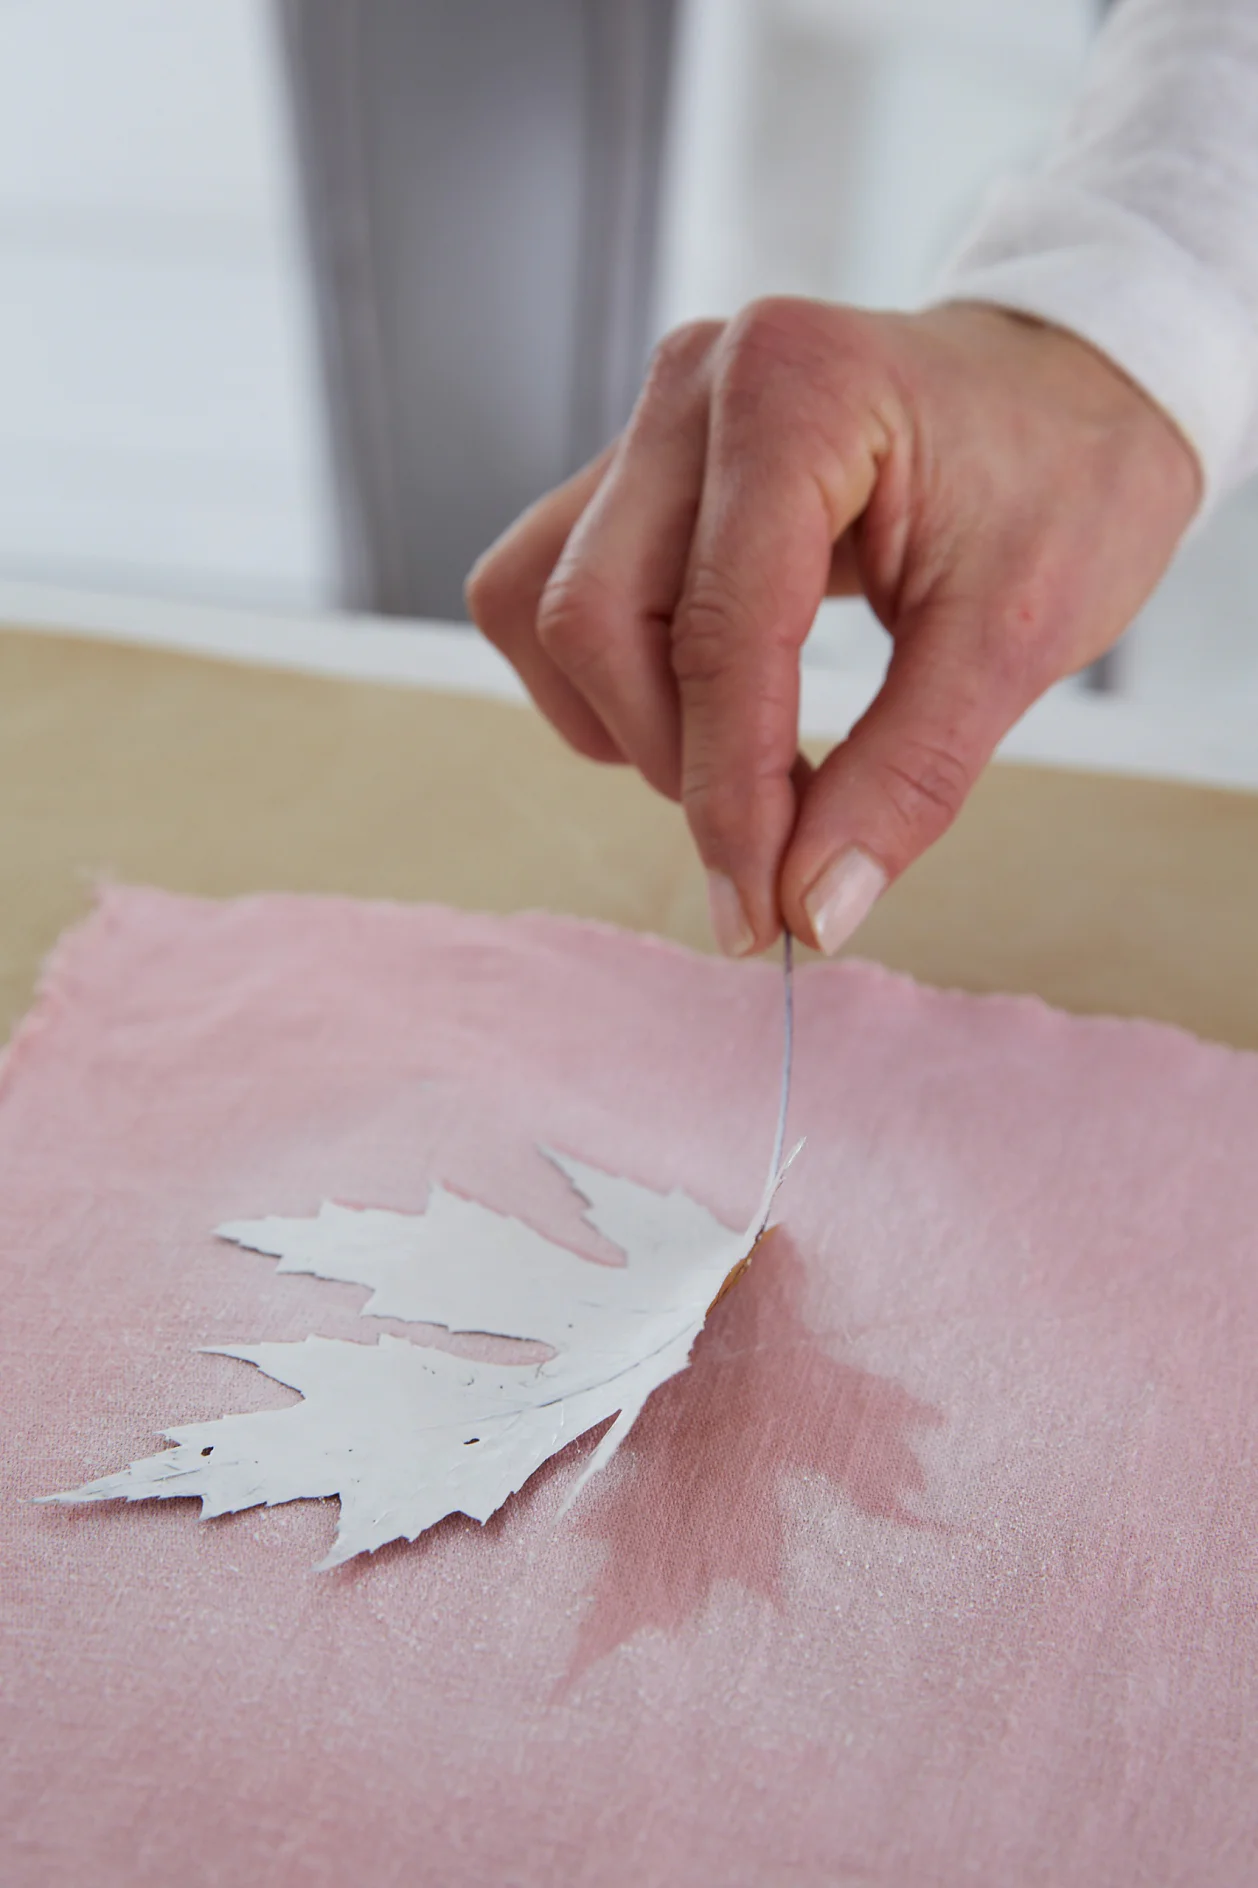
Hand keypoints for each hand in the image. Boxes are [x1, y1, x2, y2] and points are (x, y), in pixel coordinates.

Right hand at [466, 299, 1200, 955]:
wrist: (1070, 386)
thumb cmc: (1066, 481)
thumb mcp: (1020, 637)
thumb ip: (908, 777)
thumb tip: (810, 910)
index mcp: (798, 392)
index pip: (714, 635)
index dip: (728, 798)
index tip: (761, 914)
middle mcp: (694, 383)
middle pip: (587, 619)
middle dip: (671, 758)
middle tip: (777, 826)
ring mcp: (650, 419)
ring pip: (537, 606)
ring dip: (623, 719)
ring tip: (746, 753)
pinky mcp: (630, 464)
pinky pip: (547, 589)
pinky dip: (608, 680)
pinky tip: (707, 701)